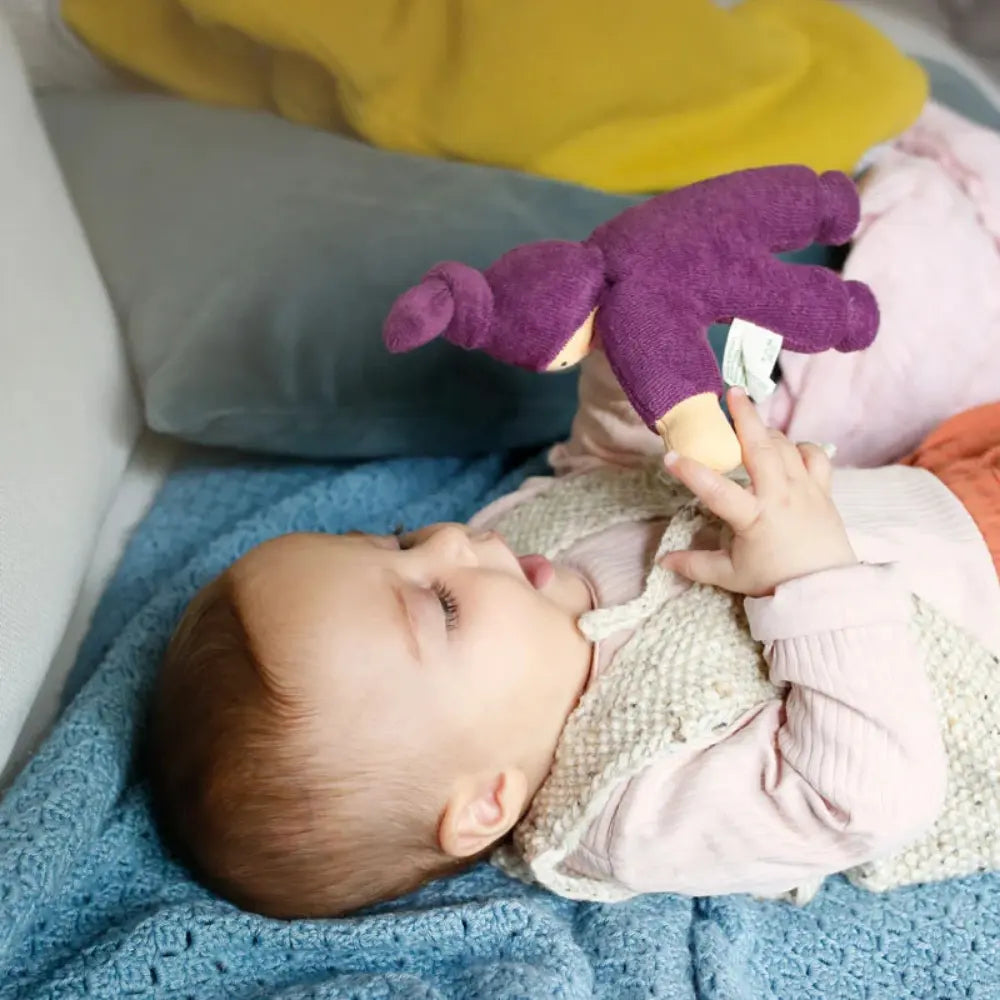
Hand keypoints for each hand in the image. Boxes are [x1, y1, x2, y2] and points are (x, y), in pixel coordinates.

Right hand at [660, 388, 856, 596]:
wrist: (825, 590)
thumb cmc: (775, 581)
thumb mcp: (730, 576)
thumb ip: (695, 564)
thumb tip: (664, 561)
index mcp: (753, 518)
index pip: (717, 491)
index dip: (692, 473)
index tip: (671, 457)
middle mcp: (780, 497)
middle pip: (760, 448)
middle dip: (745, 416)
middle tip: (731, 392)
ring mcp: (805, 489)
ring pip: (786, 446)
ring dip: (766, 430)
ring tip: (750, 423)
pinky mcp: (823, 490)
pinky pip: (814, 455)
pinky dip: (799, 446)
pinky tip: (787, 448)